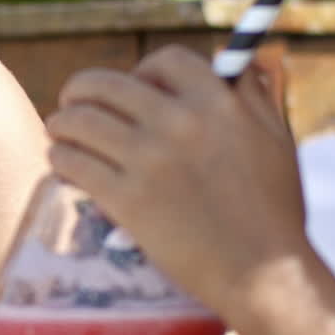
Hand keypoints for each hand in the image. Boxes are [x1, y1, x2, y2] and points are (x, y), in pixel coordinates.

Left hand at [46, 45, 307, 313]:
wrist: (260, 273)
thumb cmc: (271, 210)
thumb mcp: (274, 140)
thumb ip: (252, 96)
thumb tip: (233, 61)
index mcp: (218, 102)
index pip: (164, 61)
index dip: (141, 71)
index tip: (132, 89)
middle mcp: (179, 122)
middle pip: (104, 85)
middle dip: (80, 92)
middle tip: (72, 104)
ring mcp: (148, 159)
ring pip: (78, 121)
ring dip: (61, 125)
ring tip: (60, 133)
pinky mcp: (124, 197)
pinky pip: (71, 162)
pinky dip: (60, 159)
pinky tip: (62, 164)